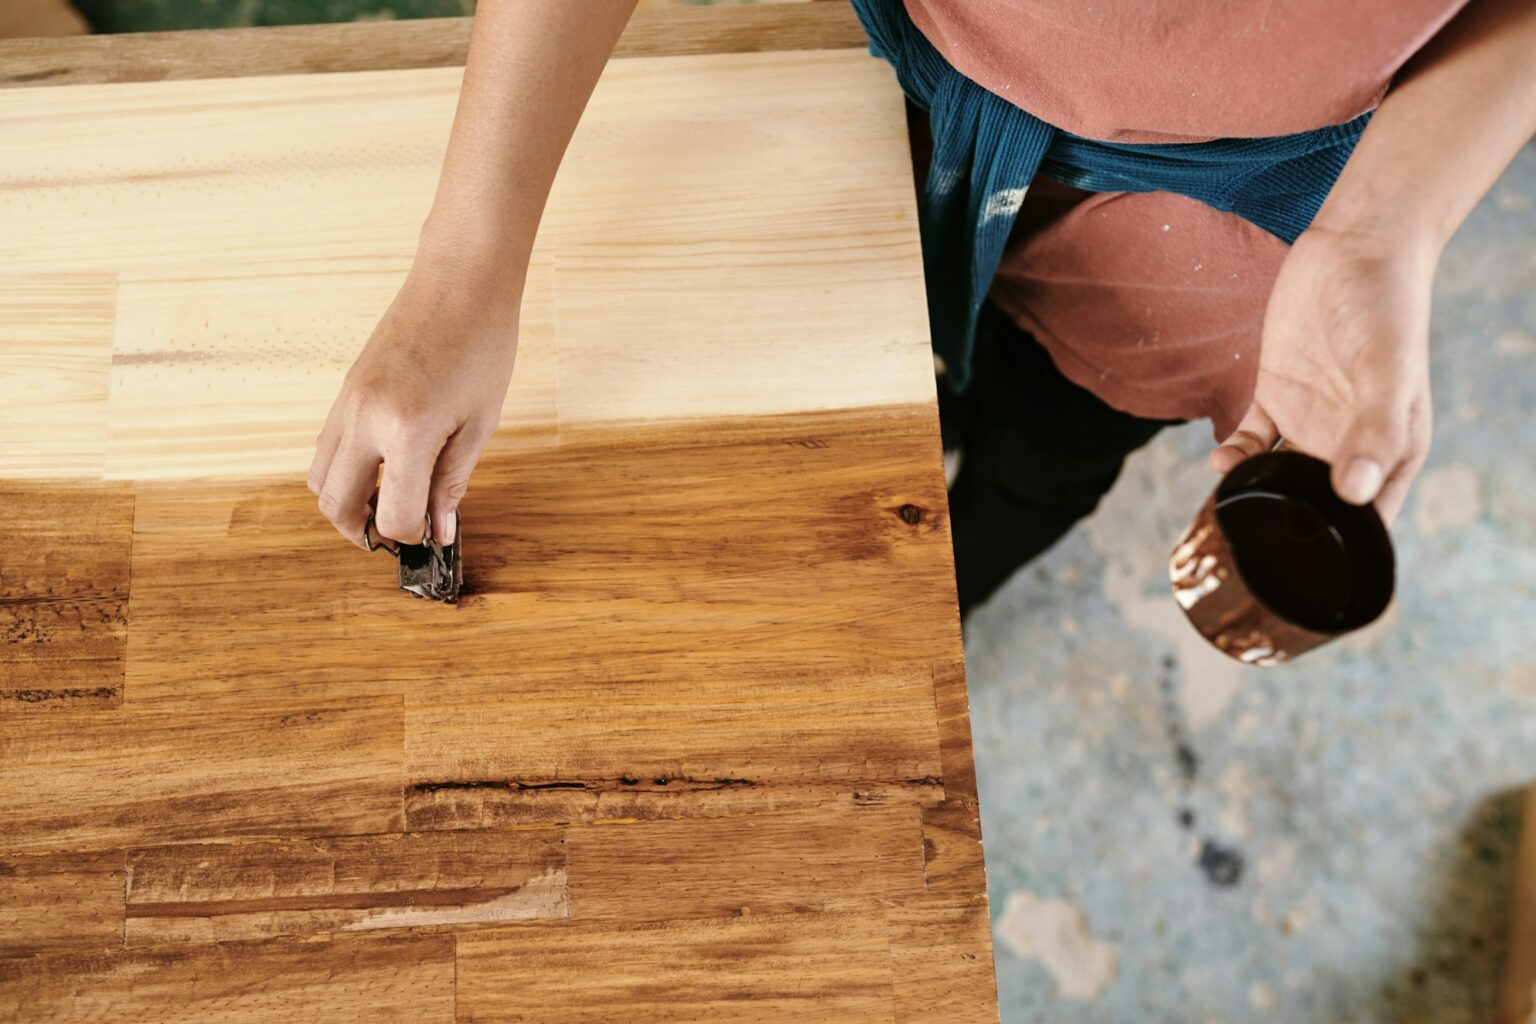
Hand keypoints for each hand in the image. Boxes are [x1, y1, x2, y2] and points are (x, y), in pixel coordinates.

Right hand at [308, 257, 519, 548]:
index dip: (413, 536)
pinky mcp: (345, 390)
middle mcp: (365, 420)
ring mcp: (347, 403)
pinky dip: (343, 470)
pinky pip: (325, 446)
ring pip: (318, 477)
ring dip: (345, 502)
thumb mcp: (479, 425)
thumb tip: (439, 531)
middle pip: (334, 505)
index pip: (393, 516)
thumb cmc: (482, 348)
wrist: (459, 283)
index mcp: (407, 433)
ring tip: (387, 502)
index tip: (434, 537)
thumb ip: (453, 483)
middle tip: (398, 534)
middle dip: (363, 531)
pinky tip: (381, 468)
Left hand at [1211, 225, 1437, 521]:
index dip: (1342, 545)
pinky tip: (1218, 464)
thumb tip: (1355, 493)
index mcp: (1390, 449)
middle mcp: (1349, 442)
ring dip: (1253, 493)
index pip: (1368, 517)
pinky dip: (1233, 457)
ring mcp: (1311, 419)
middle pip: (1314, 502)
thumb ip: (1373, 433)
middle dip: (1285, 524)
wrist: (1354, 247)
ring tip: (1226, 509)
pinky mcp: (1277, 394)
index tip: (1305, 564)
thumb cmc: (1385, 308)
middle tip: (1249, 544)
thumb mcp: (1385, 372)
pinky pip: (1250, 440)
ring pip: (1277, 474)